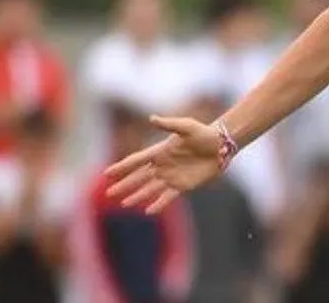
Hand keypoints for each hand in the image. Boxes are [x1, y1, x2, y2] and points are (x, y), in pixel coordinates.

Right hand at [104, 115, 222, 214]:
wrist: (222, 145)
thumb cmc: (204, 133)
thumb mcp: (186, 126)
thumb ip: (169, 124)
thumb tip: (151, 118)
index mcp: (160, 151)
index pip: (137, 160)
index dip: (122, 167)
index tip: (107, 173)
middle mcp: (163, 166)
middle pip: (139, 177)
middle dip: (124, 185)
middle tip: (109, 193)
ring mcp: (172, 177)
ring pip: (149, 189)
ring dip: (137, 196)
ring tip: (124, 204)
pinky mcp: (183, 186)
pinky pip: (167, 197)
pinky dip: (158, 204)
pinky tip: (147, 211)